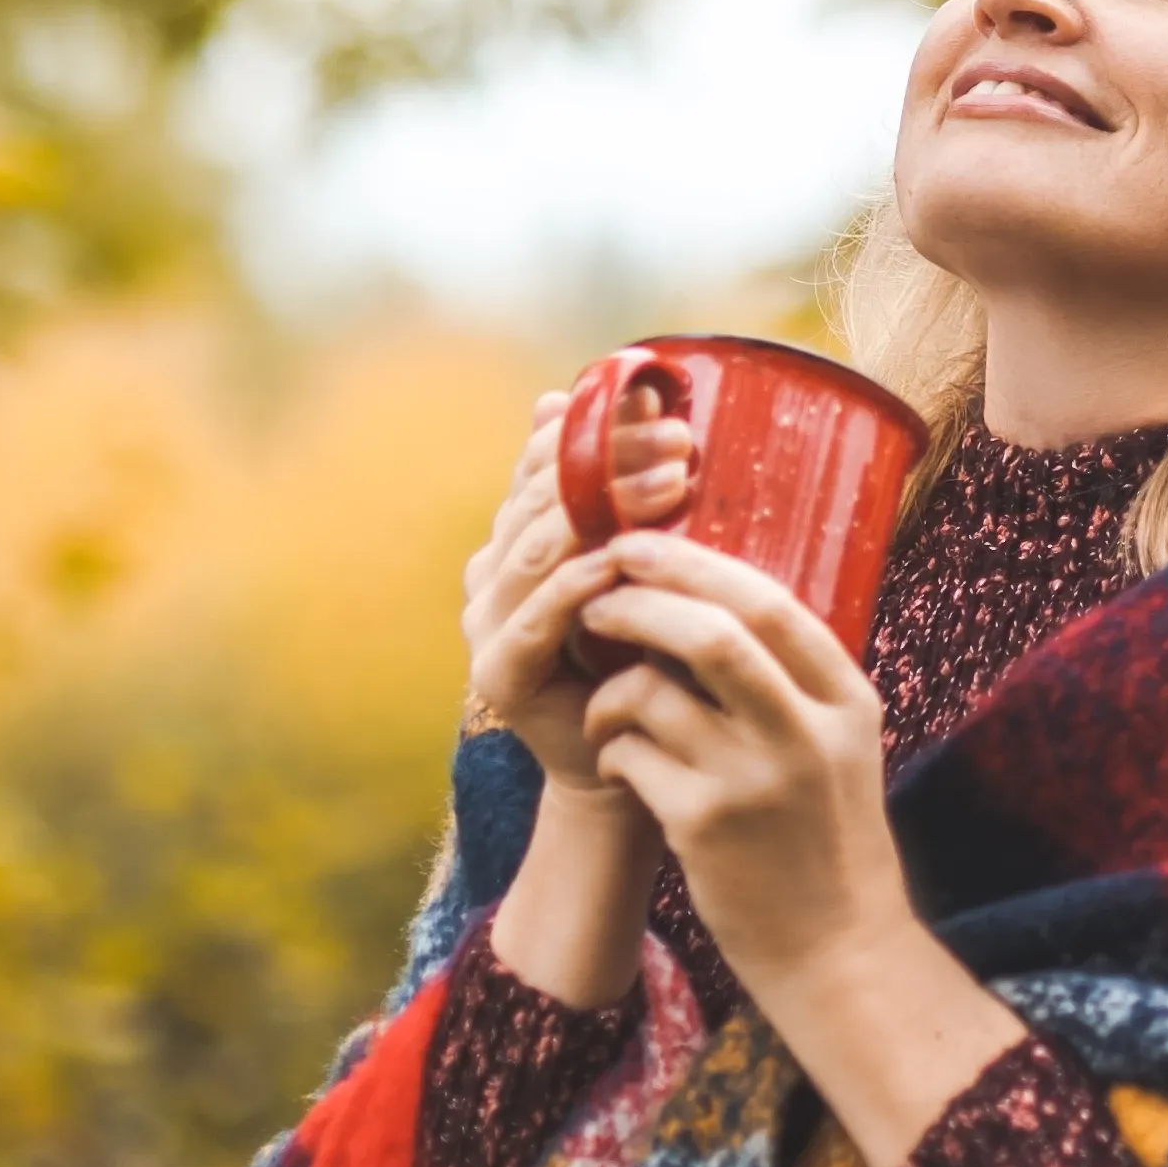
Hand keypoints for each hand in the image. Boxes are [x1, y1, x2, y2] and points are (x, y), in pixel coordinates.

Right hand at [463, 386, 691, 1007]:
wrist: (654, 763)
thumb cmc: (666, 653)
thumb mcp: (664, 562)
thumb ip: (650, 496)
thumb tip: (658, 403)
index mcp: (524, 532)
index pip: (547, 458)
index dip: (599, 427)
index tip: (667, 410)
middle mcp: (495, 568)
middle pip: (541, 494)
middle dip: (609, 460)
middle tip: (680, 442)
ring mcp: (488, 620)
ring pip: (536, 547)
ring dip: (600, 510)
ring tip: (668, 486)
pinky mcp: (498, 673)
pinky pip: (534, 618)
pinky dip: (572, 586)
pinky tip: (615, 563)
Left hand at [576, 534, 904, 989]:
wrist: (836, 948)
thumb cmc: (826, 835)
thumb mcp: (839, 744)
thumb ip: (793, 679)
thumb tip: (709, 594)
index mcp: (846, 700)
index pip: (770, 604)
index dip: (696, 564)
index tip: (640, 543)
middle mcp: (806, 734)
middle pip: (711, 633)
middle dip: (640, 600)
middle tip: (596, 593)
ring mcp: (755, 781)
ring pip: (654, 693)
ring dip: (612, 686)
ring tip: (607, 703)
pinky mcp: (705, 827)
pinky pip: (631, 755)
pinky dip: (612, 745)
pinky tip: (623, 762)